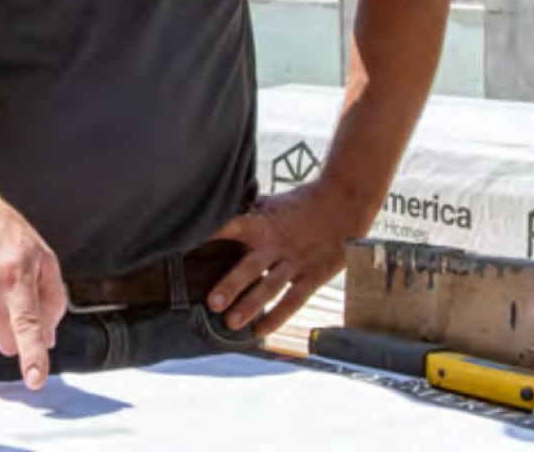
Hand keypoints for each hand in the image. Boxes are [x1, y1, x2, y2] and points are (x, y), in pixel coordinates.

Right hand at [0, 196, 66, 389]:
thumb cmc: (3, 232)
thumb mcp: (42, 255)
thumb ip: (53, 298)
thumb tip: (48, 340)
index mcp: (16, 274)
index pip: (27, 324)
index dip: (32, 355)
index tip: (35, 379)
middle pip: (8, 342)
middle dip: (17, 333)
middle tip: (14, 300)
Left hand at [204, 184, 368, 338]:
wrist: (345, 202)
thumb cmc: (303, 202)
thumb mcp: (273, 203)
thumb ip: (248, 213)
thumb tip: (220, 212)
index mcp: (262, 223)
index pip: (231, 227)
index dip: (211, 237)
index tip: (188, 249)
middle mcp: (276, 245)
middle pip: (250, 267)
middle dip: (231, 285)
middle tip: (212, 304)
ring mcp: (294, 262)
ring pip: (269, 287)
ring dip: (250, 306)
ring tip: (231, 323)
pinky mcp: (312, 276)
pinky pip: (293, 300)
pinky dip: (277, 317)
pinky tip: (260, 332)